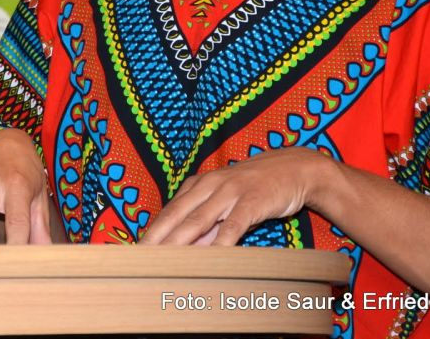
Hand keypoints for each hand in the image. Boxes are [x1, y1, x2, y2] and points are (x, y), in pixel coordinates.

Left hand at [140, 148, 330, 245]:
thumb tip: (189, 249)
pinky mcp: (252, 200)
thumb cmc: (257, 189)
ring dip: (180, 242)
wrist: (294, 168)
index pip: (169, 211)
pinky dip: (220, 241)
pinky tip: (211, 257)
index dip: (152, 231)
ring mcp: (230, 191)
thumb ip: (209, 223)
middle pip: (177, 215)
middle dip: (157, 238)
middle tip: (139, 258)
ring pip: (199, 220)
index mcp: (199, 184)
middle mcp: (209, 185)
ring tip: (164, 261)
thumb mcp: (227, 202)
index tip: (135, 250)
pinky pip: (233, 224)